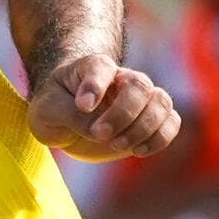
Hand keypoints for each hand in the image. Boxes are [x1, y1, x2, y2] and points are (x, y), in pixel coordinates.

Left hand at [27, 50, 180, 163]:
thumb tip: (97, 130)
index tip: (82, 106)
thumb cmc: (53, 107)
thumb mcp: (46, 110)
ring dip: (143, 128)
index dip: (95, 86)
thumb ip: (69, 114)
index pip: (101, 67)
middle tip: (98, 134)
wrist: (65, 118)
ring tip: (117, 145)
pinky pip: (172, 121)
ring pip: (161, 102)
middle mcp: (121, 78)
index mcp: (92, 67)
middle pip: (140, 85)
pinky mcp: (148, 120)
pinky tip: (138, 150)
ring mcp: (138, 98)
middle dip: (123, 114)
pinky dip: (161, 137)